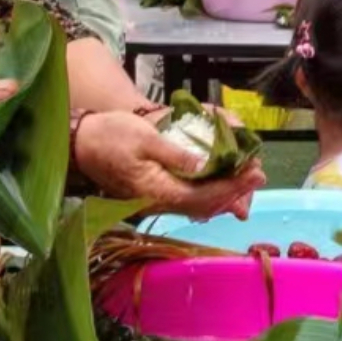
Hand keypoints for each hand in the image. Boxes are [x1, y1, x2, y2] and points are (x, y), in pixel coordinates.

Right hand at [73, 108, 262, 217]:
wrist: (82, 144)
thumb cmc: (110, 136)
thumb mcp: (144, 137)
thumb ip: (176, 153)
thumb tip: (205, 164)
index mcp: (158, 191)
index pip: (205, 196)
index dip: (233, 186)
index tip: (255, 173)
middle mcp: (160, 202)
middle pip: (206, 205)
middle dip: (236, 190)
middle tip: (259, 174)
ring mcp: (157, 200)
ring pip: (200, 204)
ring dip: (226, 193)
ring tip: (248, 178)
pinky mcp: (156, 194)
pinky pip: (190, 199)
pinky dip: (210, 192)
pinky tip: (223, 182)